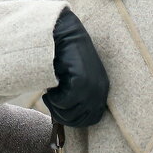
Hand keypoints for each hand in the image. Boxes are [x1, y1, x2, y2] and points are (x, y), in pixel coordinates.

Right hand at [42, 9, 108, 127]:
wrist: (62, 33)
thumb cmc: (66, 56)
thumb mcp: (77, 78)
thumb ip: (79, 97)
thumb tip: (68, 117)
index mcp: (102, 90)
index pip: (92, 119)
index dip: (73, 119)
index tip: (59, 109)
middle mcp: (100, 89)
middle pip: (79, 120)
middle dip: (62, 115)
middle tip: (51, 100)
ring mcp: (92, 85)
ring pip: (70, 112)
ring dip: (56, 106)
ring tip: (50, 91)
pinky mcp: (81, 80)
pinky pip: (64, 101)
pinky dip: (53, 98)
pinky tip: (50, 86)